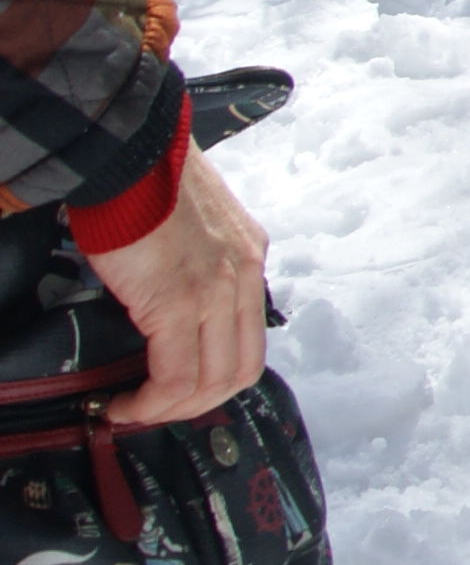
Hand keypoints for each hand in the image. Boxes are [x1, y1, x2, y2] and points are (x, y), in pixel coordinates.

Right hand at [93, 145, 269, 428]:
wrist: (130, 153)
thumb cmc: (145, 181)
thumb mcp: (191, 225)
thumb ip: (196, 262)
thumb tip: (170, 300)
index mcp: (248, 257)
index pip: (250, 338)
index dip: (216, 376)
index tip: (180, 389)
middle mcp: (243, 276)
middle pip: (240, 370)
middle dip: (197, 403)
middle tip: (155, 410)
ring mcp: (217, 291)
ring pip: (212, 380)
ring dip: (172, 408)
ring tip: (135, 410)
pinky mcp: (180, 301)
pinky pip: (176, 374)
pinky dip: (152, 401)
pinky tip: (126, 402)